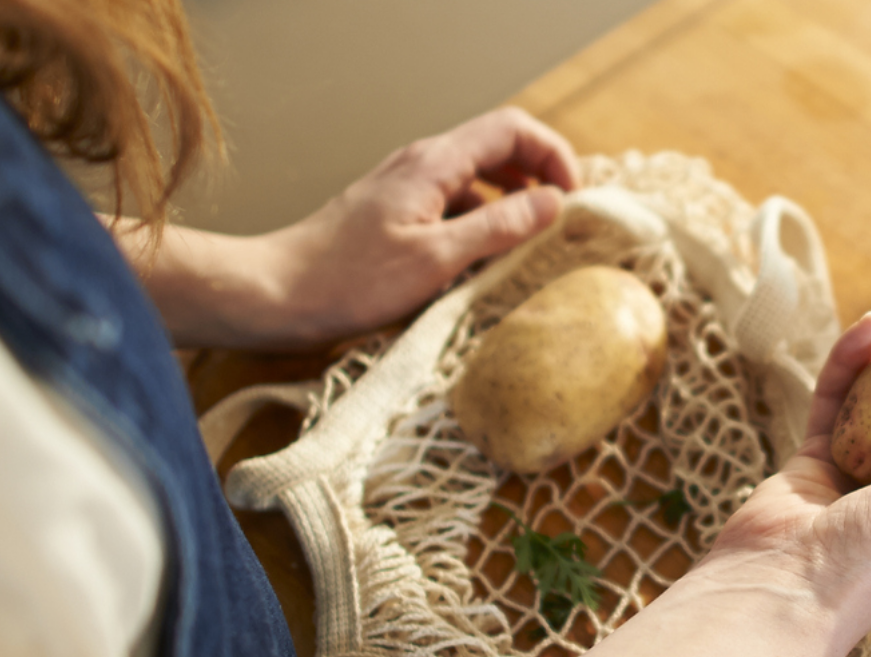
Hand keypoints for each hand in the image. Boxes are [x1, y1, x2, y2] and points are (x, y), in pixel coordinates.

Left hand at [267, 107, 581, 343]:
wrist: (277, 292)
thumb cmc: (350, 280)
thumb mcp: (438, 258)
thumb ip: (499, 227)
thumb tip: (552, 203)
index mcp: (434, 164)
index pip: (512, 129)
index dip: (553, 154)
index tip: (572, 198)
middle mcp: (422, 165)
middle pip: (498, 147)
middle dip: (539, 176)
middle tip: (561, 220)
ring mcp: (407, 187)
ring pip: (478, 178)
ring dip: (511, 203)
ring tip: (530, 244)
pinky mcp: (396, 213)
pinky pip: (454, 204)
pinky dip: (481, 223)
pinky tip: (483, 262)